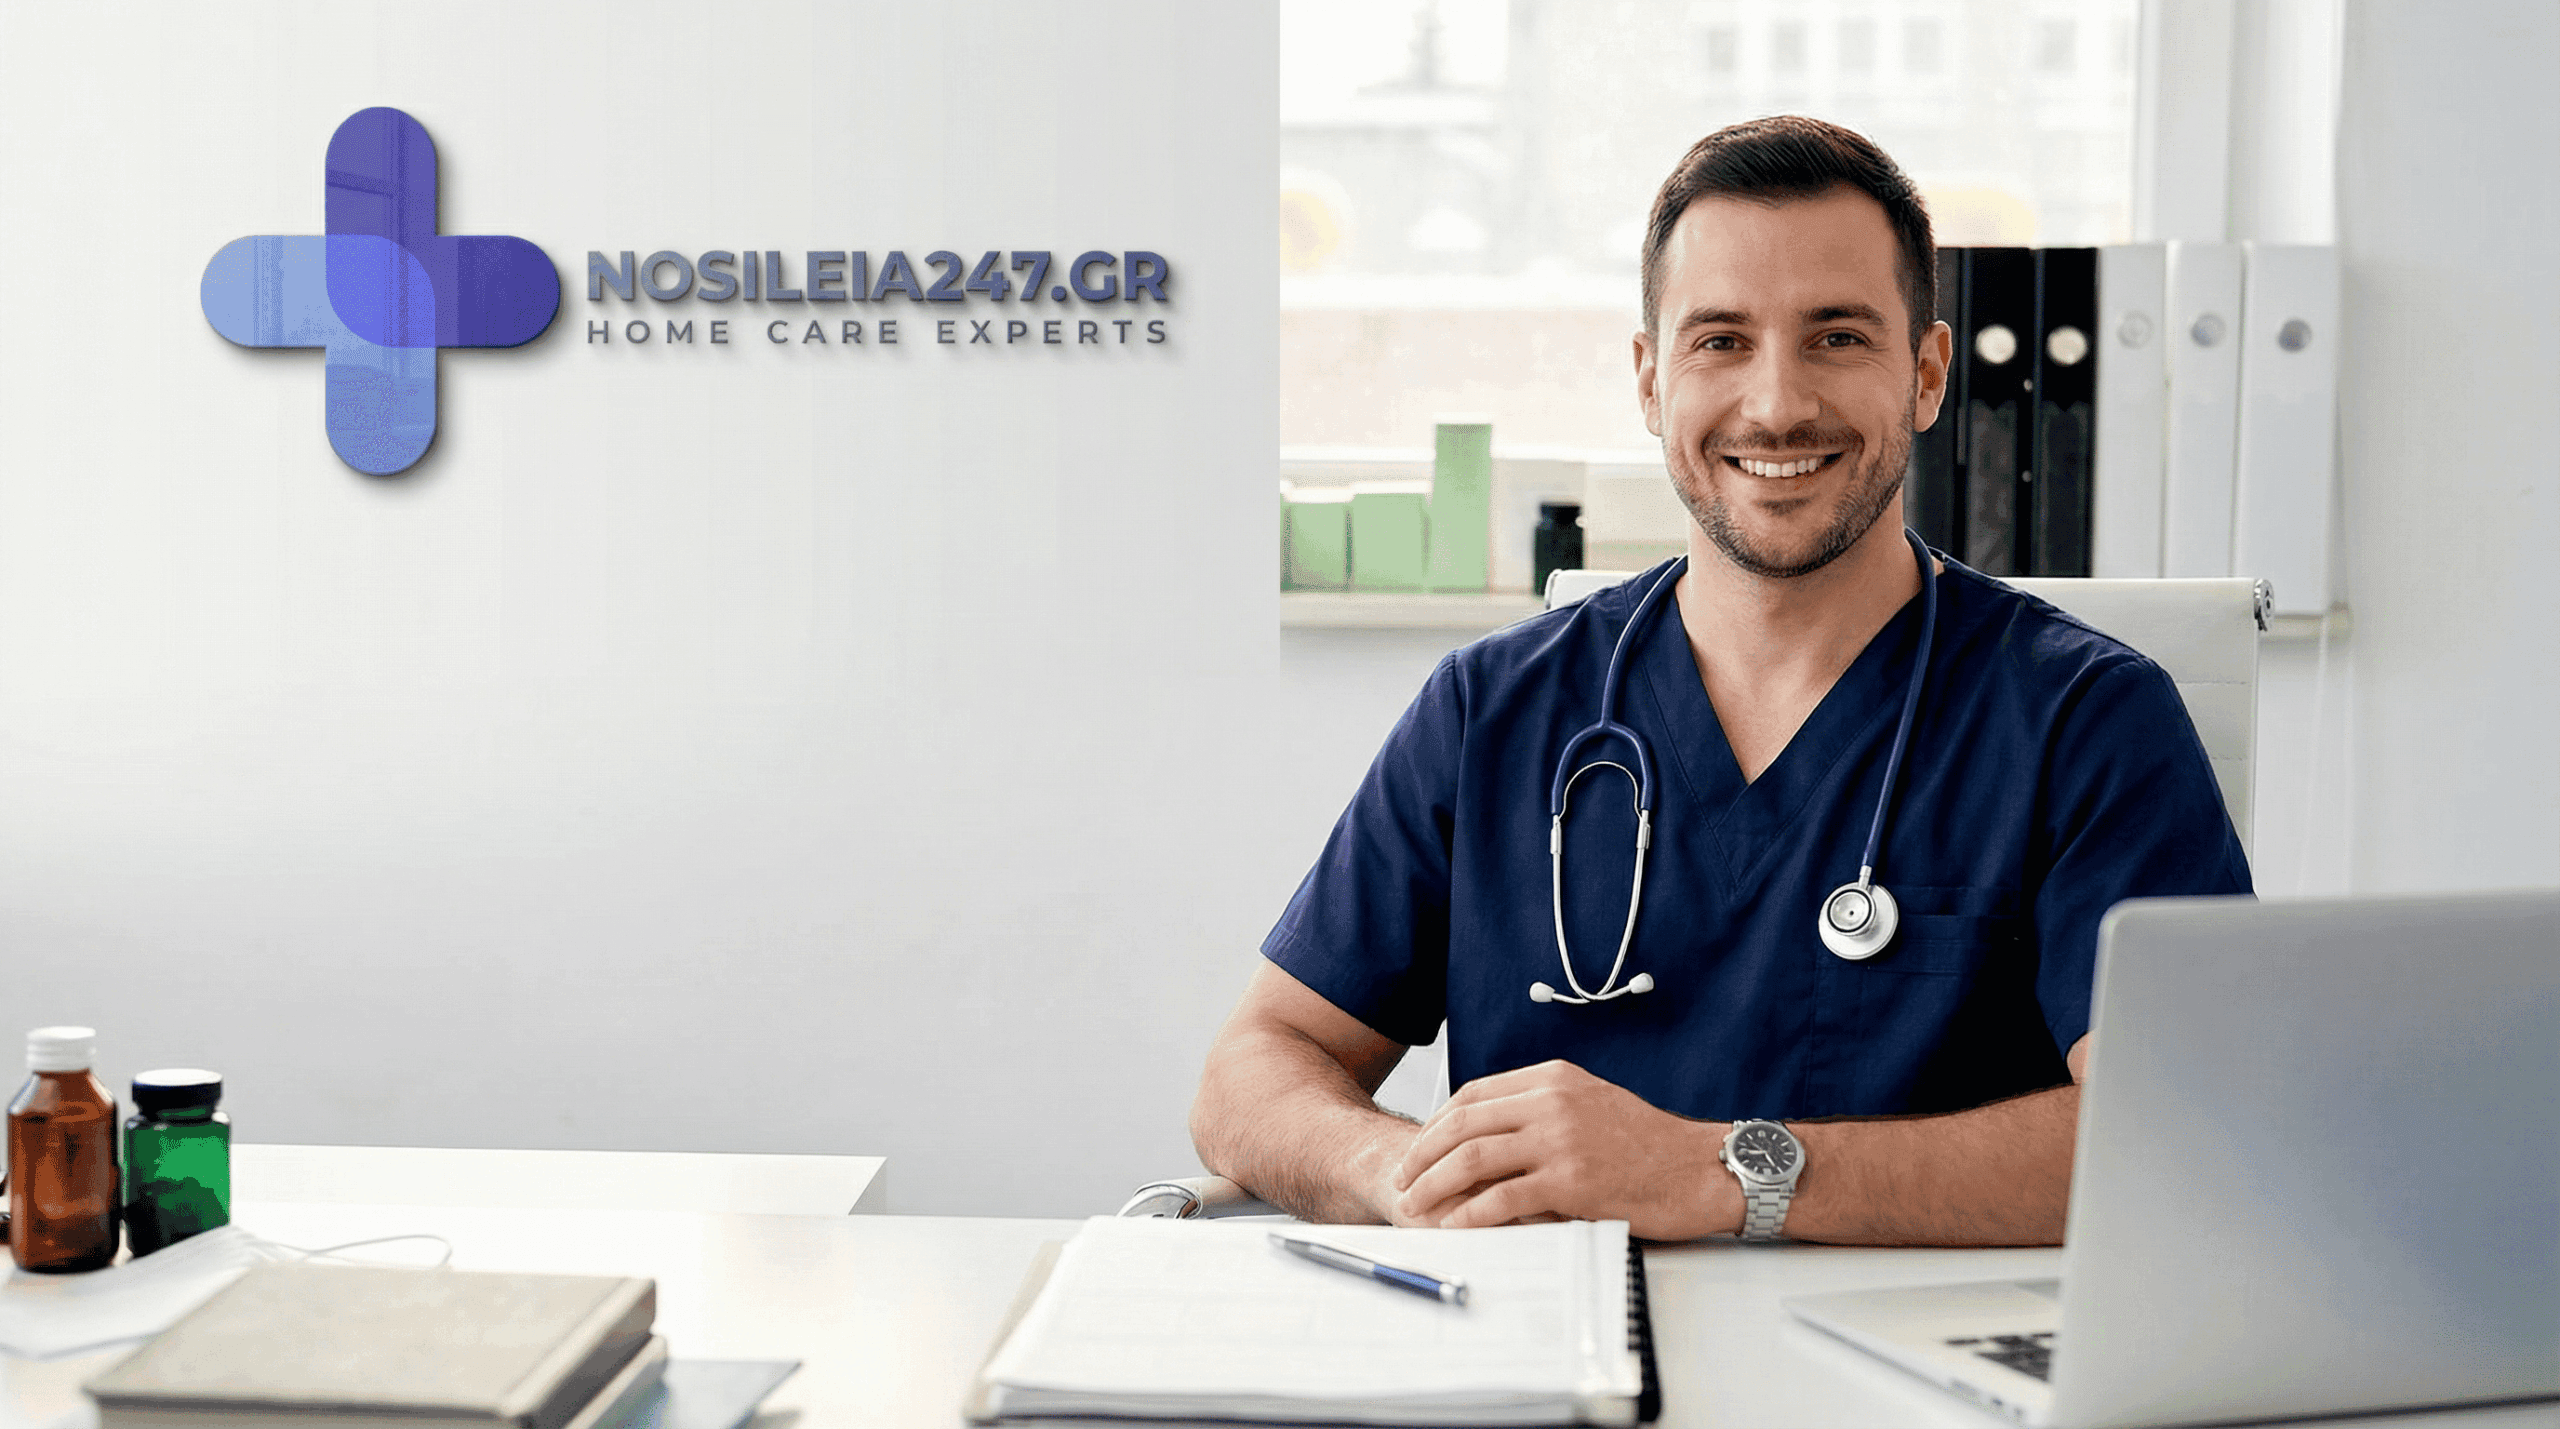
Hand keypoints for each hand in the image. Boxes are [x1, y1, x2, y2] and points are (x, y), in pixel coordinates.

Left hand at [1389, 1060, 1740, 1239]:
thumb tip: (1495, 1126)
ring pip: (1475, 1158)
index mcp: (1554, 1077)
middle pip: (1465, 1123)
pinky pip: (1505, 1197)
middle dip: (1423, 1153)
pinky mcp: (1572, 1181)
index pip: (1475, 1094)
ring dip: (1435, 1183)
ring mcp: (1562, 1139)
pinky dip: (1472, 1213)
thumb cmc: (1650, 1143)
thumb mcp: (1593, 1101)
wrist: (1701, 1168)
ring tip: (1415, 1204)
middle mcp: (1553, 1101)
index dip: (1437, 1122)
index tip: (1420, 1147)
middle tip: (1403, 1178)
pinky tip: (1457, 1225)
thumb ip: (1546, 1105)